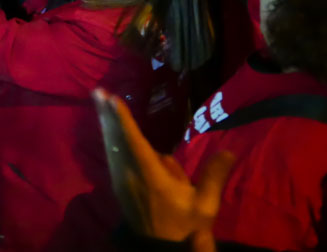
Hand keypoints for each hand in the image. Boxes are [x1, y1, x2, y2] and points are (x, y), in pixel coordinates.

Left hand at [94, 89, 234, 250]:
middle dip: (107, 115)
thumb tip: (229, 151)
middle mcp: (129, 175)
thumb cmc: (184, 225)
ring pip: (111, 147)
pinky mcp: (117, 185)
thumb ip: (213, 176)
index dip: (123, 120)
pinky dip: (108, 138)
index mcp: (150, 177)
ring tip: (99, 101)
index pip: (134, 142)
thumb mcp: (205, 205)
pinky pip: (111, 156)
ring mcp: (120, 181)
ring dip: (106, 124)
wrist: (162, 248)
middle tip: (97, 91)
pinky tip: (106, 128)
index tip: (113, 99)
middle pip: (116, 139)